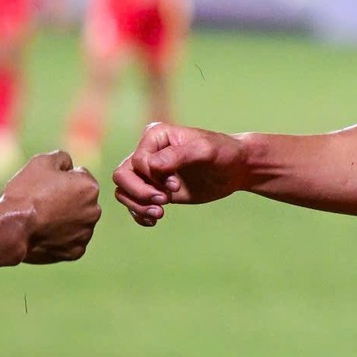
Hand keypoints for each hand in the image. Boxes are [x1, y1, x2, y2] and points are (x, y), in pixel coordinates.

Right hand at [2, 151, 99, 262]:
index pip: (79, 176)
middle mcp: (94, 211)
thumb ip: (62, 158)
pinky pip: (70, 240)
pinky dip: (60, 238)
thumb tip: (70, 164)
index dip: (60, 179)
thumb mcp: (41, 161)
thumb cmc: (26, 192)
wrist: (11, 227)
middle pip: (81, 200)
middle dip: (67, 199)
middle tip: (43, 203)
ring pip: (77, 221)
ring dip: (65, 219)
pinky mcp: (75, 251)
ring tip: (42, 219)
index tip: (45, 186)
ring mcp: (86, 233)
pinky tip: (44, 234)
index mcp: (90, 187)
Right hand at [113, 122, 250, 225]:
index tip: (175, 184)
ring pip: (123, 190)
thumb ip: (179, 155)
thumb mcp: (205, 150)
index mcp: (155, 135)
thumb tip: (151, 166)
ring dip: (137, 205)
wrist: (235, 169)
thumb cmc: (222, 152)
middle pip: (122, 175)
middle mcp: (148, 152)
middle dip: (139, 193)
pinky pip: (133, 202)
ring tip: (159, 214)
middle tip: (164, 202)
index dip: (153, 177)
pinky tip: (154, 220)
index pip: (138, 161)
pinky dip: (138, 213)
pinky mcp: (155, 188)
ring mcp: (149, 172)